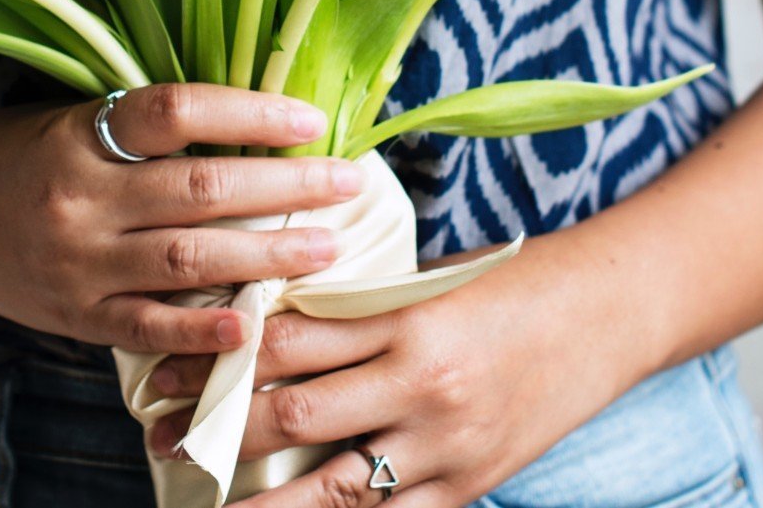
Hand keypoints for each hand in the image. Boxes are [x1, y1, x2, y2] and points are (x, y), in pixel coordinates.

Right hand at [0, 83, 368, 356]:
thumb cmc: (13, 151)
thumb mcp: (72, 117)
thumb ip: (146, 127)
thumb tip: (250, 122)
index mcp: (80, 135)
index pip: (178, 112)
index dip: (250, 112)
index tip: (310, 118)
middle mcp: (80, 199)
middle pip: (200, 189)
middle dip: (286, 188)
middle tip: (348, 182)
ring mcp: (77, 264)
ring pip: (189, 258)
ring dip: (268, 254)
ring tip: (328, 247)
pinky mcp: (75, 317)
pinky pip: (148, 328)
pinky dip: (203, 328)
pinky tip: (254, 320)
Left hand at [146, 230, 651, 505]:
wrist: (602, 314)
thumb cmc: (506, 284)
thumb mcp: (426, 278)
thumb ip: (354, 304)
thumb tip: (268, 317)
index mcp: (404, 317)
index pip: (289, 339)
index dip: (222, 354)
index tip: (170, 363)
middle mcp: (419, 385)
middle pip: (296, 415)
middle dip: (220, 428)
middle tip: (160, 431)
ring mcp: (445, 446)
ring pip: (333, 490)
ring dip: (258, 501)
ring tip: (202, 503)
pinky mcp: (469, 488)